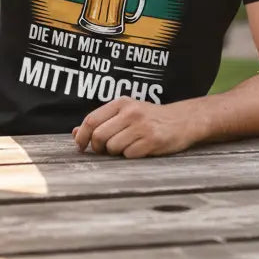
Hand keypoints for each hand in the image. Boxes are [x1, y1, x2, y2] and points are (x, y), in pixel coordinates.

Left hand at [72, 98, 199, 158]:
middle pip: (99, 136)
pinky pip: (129, 155)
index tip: (80, 146)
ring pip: (113, 147)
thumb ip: (102, 121)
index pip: (91, 120)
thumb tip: (74, 132)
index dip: (82, 136)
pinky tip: (139, 149)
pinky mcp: (152, 141)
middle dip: (98, 147)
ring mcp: (142, 126)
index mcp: (121, 103)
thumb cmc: (150, 118)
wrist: (184, 120)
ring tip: (127, 146)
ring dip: (115, 152)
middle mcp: (130, 112)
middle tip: (105, 150)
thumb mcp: (126, 113)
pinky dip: (130, 156)